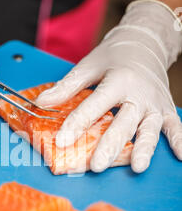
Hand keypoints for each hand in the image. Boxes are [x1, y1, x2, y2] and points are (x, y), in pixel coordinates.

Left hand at [36, 0, 181, 172]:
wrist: (145, 43)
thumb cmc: (114, 57)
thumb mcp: (88, 66)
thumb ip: (67, 86)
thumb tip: (42, 102)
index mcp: (118, 80)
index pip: (95, 105)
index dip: (77, 124)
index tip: (62, 141)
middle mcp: (138, 94)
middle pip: (123, 123)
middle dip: (110, 145)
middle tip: (96, 165)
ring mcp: (154, 104)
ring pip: (149, 129)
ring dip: (144, 148)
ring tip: (137, 167)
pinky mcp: (165, 109)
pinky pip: (175, 126)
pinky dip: (180, 140)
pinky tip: (181, 156)